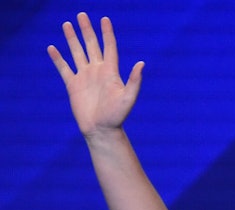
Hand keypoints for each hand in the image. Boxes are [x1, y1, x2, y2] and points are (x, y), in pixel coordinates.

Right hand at [47, 12, 143, 137]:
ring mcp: (84, 77)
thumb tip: (141, 63)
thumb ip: (134, 81)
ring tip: (67, 24)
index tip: (104, 19)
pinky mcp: (73, 85)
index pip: (109, 47)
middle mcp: (97, 71)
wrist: (101, 130)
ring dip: (72, 39)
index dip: (107, 33)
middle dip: (87, 30)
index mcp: (110, 72)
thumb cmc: (117, 116)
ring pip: (77, 52)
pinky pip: (64, 68)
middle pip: (91, 45)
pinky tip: (52, 48)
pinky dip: (58, 58)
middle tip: (82, 15)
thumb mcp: (128, 98)